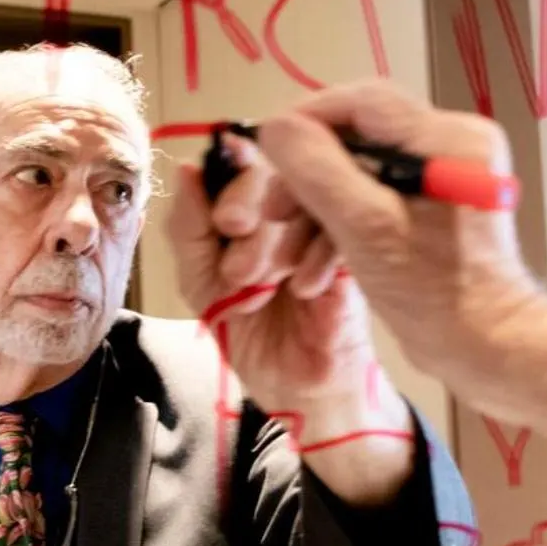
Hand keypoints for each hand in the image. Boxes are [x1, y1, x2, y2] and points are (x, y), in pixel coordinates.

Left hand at [164, 131, 379, 418]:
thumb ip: (189, 229)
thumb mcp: (202, 283)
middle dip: (247, 205)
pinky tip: (301, 289)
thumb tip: (186, 168)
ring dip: (275, 241)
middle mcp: (291, 206)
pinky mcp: (360, 251)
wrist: (298, 388)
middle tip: (235, 253)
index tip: (223, 217)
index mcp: (252, 205)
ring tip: (260, 287)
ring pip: (307, 195)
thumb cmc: (254, 333)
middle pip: (276, 167)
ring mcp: (328, 225)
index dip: (231, 173)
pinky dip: (315, 257)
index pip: (242, 157)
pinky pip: (341, 228)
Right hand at [254, 83, 545, 398]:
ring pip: (360, 177)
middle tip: (274, 214)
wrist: (484, 349)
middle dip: (309, 180)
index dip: (309, 118)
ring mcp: (442, 180)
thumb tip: (276, 126)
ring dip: (318, 214)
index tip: (269, 146)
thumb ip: (316, 170)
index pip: (366, 101)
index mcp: (450, 139)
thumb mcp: (364, 227)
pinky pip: (374, 203)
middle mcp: (452, 148)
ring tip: (288, 259)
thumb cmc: (435, 292)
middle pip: (359, 140)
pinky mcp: (431, 211)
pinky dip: (341, 231)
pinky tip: (313, 272)